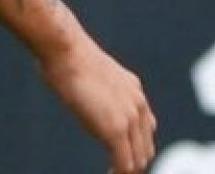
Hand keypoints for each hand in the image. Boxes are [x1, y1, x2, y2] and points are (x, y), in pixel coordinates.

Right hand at [38, 34, 156, 173]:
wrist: (69, 53)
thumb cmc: (70, 60)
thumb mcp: (93, 75)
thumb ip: (99, 90)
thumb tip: (86, 94)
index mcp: (134, 93)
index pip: (146, 130)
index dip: (135, 148)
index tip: (118, 160)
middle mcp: (138, 106)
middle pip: (146, 147)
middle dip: (133, 164)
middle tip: (114, 171)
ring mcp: (129, 118)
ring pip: (139, 159)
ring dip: (127, 170)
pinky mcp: (115, 129)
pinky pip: (125, 163)